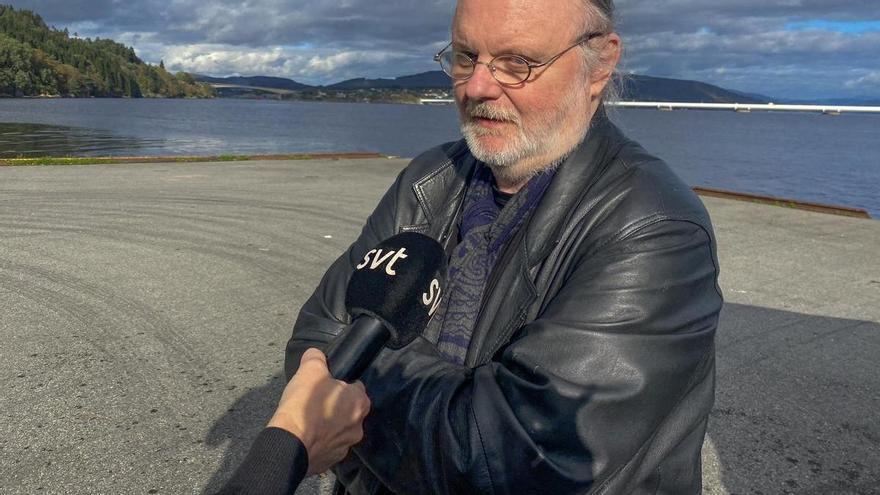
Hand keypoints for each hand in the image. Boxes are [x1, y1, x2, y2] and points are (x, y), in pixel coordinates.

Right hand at [268, 348, 370, 474]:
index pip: (356, 388)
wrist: (289, 445)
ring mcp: (346, 447)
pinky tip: (306, 437)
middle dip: (335, 407)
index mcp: (360, 403)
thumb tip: (316, 354)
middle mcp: (358, 426)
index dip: (341, 384)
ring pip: (339, 431)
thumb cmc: (304, 406)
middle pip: (349, 411)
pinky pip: (327, 448)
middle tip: (316, 403)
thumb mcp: (309, 371)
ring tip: (308, 421)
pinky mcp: (331, 462)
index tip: (327, 386)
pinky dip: (319, 443)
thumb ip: (315, 358)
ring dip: (328, 427)